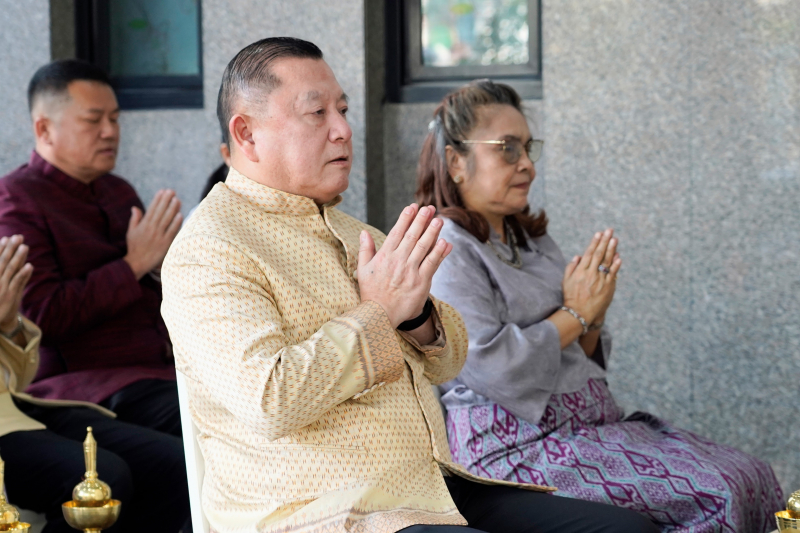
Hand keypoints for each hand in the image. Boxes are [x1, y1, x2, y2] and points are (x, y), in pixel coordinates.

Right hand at [0, 235, 32, 332]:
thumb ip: (5, 275)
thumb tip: (15, 264)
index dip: (1, 249)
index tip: (7, 238)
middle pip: (3, 262)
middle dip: (10, 248)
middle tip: (18, 236)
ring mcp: (2, 288)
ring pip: (11, 270)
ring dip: (18, 257)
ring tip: (25, 246)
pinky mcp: (10, 296)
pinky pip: (17, 283)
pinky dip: (23, 274)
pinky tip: (30, 265)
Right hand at [124, 190, 182, 279]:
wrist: (137, 263)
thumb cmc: (134, 247)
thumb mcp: (131, 232)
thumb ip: (134, 219)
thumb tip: (135, 207)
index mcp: (143, 225)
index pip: (151, 209)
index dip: (157, 199)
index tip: (162, 190)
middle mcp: (151, 228)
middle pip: (160, 212)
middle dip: (166, 200)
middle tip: (172, 191)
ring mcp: (158, 236)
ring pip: (167, 220)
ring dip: (172, 209)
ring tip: (177, 199)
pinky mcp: (165, 243)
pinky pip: (171, 231)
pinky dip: (176, 223)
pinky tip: (180, 215)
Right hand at [358, 204, 452, 327]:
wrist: (379, 315)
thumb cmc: (371, 292)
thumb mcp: (362, 270)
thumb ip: (365, 249)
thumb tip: (364, 232)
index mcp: (384, 256)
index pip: (397, 232)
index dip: (406, 218)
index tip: (413, 207)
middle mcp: (398, 261)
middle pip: (412, 236)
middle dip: (421, 220)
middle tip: (429, 208)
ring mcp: (410, 271)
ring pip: (423, 247)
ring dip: (432, 232)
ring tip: (439, 220)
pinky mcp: (421, 282)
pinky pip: (432, 264)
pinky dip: (439, 253)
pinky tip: (445, 242)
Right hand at [561, 229, 621, 324]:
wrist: (579, 313)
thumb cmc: (571, 297)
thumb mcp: (566, 281)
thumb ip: (571, 267)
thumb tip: (578, 256)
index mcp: (581, 271)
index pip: (589, 253)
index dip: (594, 242)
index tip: (598, 233)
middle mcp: (591, 274)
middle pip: (599, 254)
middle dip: (604, 241)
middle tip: (609, 230)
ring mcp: (600, 280)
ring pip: (607, 262)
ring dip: (612, 249)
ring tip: (615, 239)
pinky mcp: (608, 287)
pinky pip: (613, 274)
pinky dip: (616, 265)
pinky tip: (619, 256)